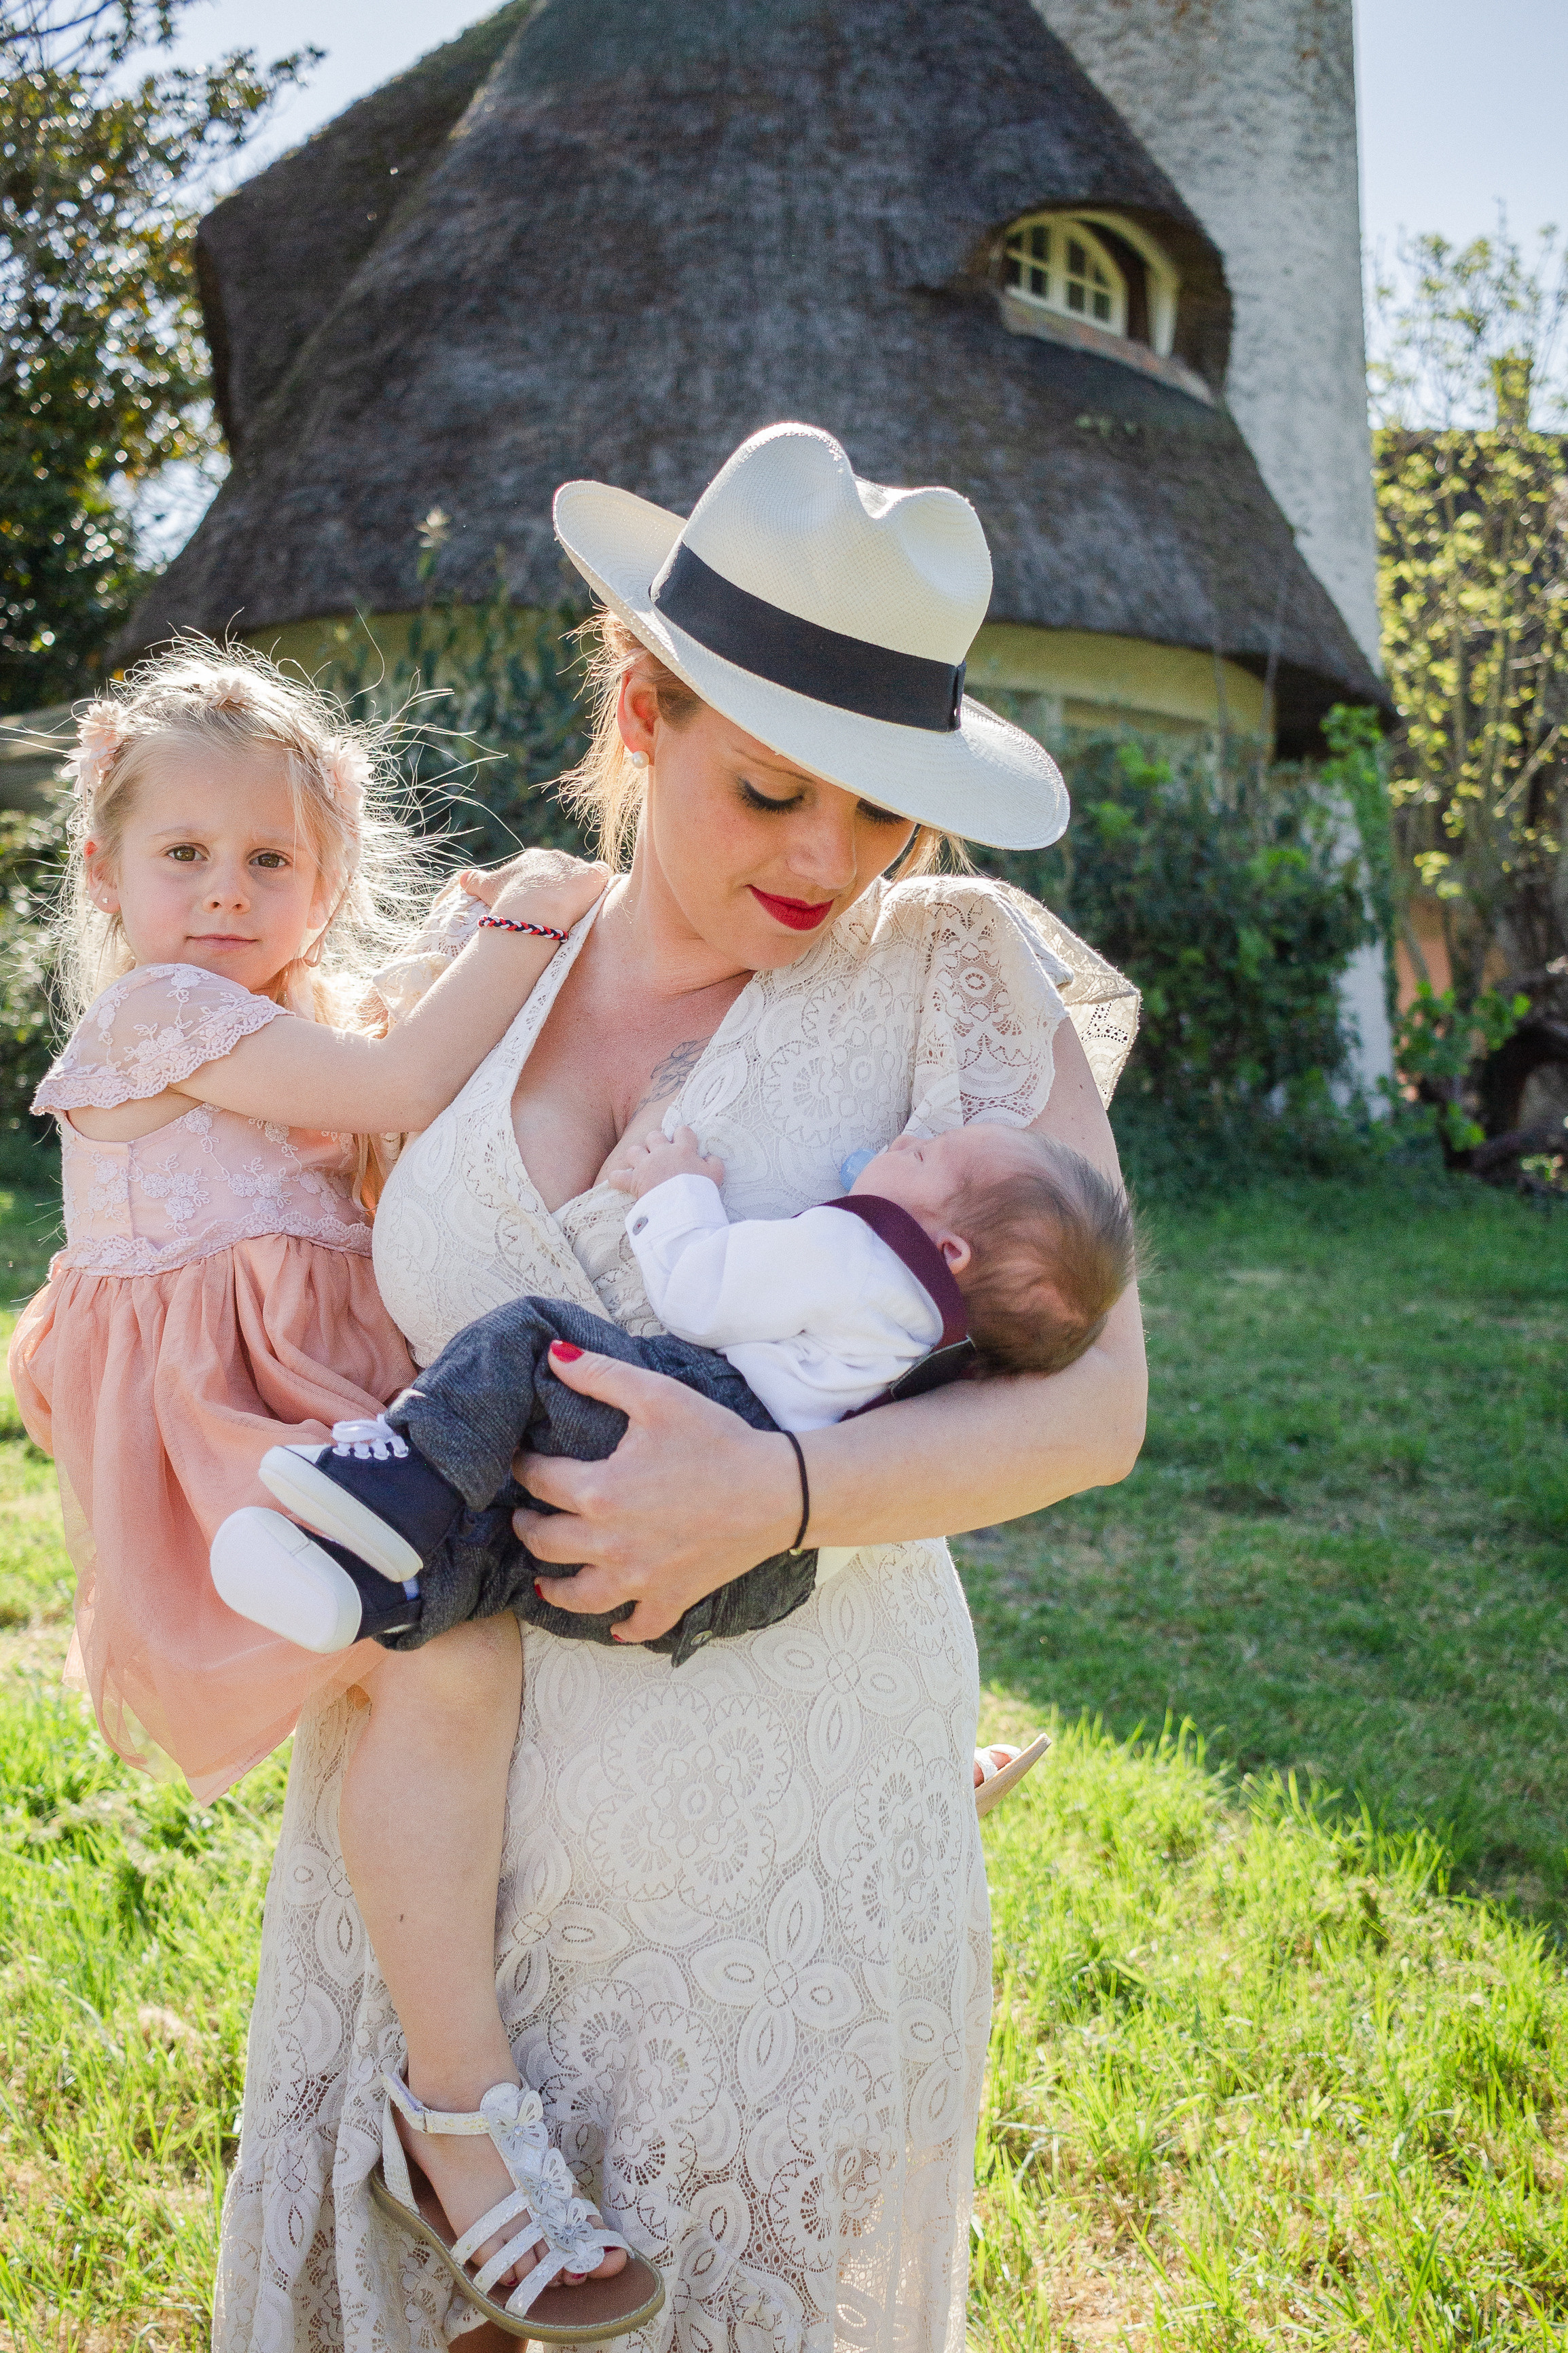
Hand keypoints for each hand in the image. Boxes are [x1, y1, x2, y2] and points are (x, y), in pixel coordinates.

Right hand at [459, 850, 608, 933]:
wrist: (533, 908)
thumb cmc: (508, 899)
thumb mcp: (486, 888)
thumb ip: (474, 880)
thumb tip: (461, 878)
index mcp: (532, 859)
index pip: (540, 868)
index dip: (542, 885)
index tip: (540, 902)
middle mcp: (555, 857)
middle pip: (562, 871)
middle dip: (562, 887)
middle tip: (559, 909)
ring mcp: (576, 866)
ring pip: (582, 874)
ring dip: (582, 887)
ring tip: (580, 907)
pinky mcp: (593, 877)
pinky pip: (603, 874)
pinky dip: (603, 883)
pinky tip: (600, 895)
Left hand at [512, 1344, 800, 1640]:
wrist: (777, 1491)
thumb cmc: (717, 1441)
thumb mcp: (657, 1396)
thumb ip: (600, 1375)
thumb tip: (553, 1356)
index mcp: (599, 1491)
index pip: (537, 1479)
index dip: (521, 1464)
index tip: (518, 1457)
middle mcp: (608, 1543)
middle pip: (543, 1541)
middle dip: (526, 1525)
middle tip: (525, 1514)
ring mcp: (638, 1578)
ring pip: (576, 1595)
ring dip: (553, 1586)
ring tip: (545, 1575)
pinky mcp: (670, 1598)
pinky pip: (636, 1625)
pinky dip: (622, 1627)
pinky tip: (614, 1624)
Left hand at [607, 1124, 724, 1198]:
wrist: (683, 1206)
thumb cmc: (701, 1190)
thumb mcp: (716, 1175)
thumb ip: (714, 1162)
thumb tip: (710, 1157)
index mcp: (682, 1149)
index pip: (682, 1131)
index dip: (683, 1136)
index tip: (685, 1144)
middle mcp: (662, 1153)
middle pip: (654, 1135)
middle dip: (656, 1142)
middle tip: (662, 1155)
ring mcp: (646, 1166)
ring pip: (633, 1150)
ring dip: (637, 1156)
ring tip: (642, 1165)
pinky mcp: (634, 1181)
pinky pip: (617, 1176)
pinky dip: (618, 1178)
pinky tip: (621, 1180)